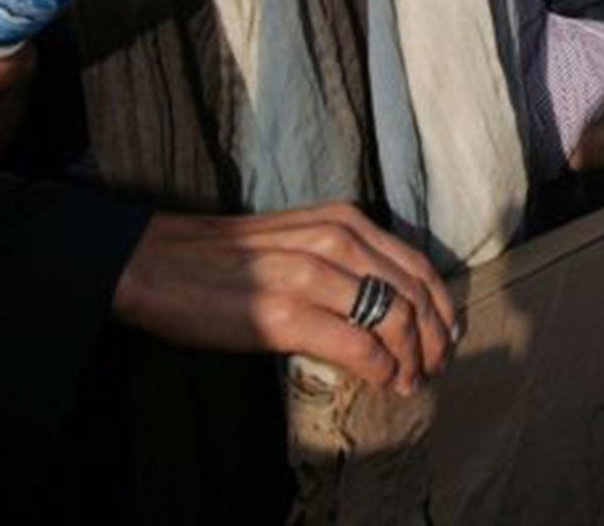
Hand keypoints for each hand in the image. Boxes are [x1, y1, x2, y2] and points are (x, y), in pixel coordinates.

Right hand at [112, 202, 458, 394]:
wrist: (159, 264)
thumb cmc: (226, 259)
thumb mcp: (298, 239)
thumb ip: (344, 260)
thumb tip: (388, 305)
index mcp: (341, 220)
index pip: (414, 265)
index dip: (439, 307)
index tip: (444, 337)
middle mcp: (334, 240)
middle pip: (413, 293)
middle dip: (432, 338)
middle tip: (433, 368)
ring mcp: (310, 275)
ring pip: (393, 319)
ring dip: (411, 358)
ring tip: (410, 381)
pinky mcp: (285, 314)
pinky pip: (357, 346)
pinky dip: (380, 369)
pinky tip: (383, 382)